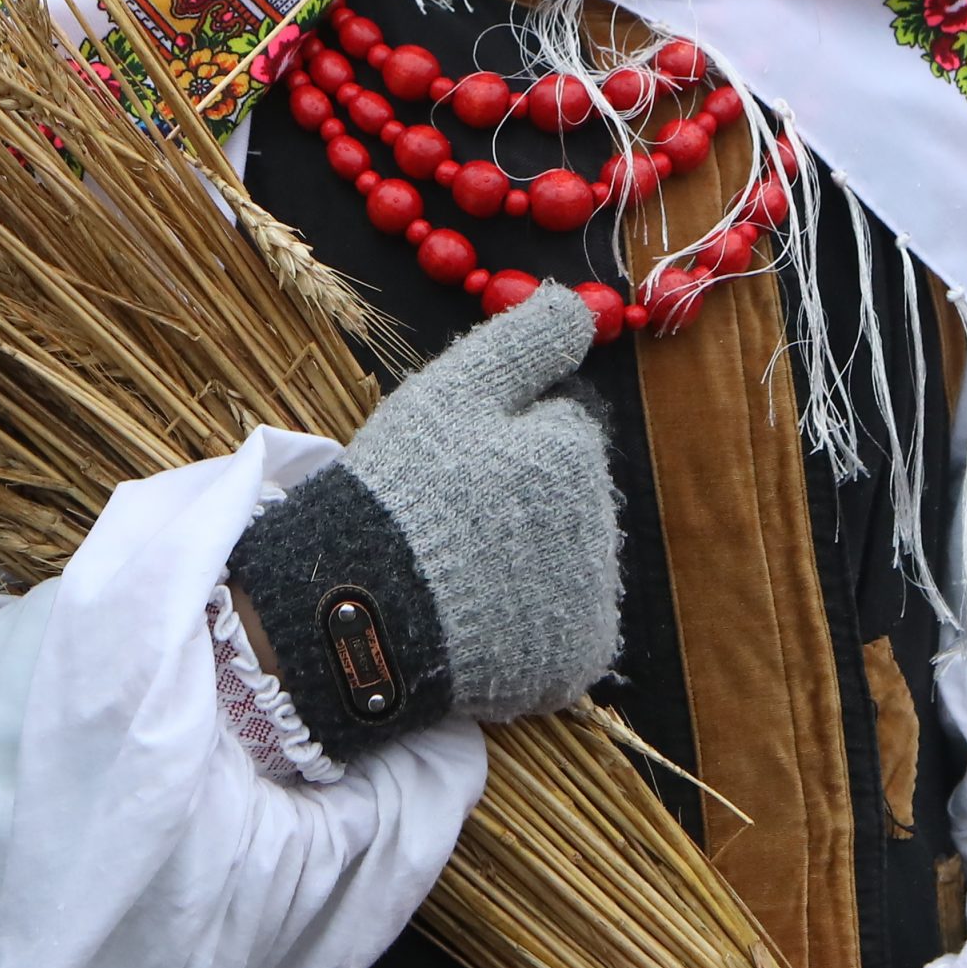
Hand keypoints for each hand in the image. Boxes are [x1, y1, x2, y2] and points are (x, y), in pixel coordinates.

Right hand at [227, 284, 619, 754]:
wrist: (364, 613)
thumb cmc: (401, 491)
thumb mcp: (454, 391)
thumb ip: (525, 341)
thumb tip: (585, 309)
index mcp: (575, 452)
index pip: (560, 425)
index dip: (502, 437)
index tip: (453, 463)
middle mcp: (602, 525)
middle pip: (569, 491)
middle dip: (523, 493)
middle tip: (449, 516)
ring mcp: (594, 598)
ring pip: (566, 555)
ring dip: (527, 555)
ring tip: (456, 568)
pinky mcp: (577, 658)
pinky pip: (564, 624)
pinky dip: (531, 619)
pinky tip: (479, 614)